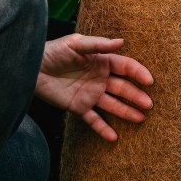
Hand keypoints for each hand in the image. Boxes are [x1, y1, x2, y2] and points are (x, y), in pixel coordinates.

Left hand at [34, 35, 153, 141]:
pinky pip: (93, 120)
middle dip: (136, 96)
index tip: (149, 81)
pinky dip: (103, 129)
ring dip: (127, 112)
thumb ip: (98, 44)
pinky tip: (114, 138)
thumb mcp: (75, 44)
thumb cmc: (53, 51)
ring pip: (113, 105)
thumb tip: (121, 42)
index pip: (125, 68)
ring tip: (141, 118)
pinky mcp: (78, 107)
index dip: (138, 73)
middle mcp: (99, 79)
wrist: (31, 67)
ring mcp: (90, 94)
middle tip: (149, 104)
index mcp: (102, 62)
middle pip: (123, 88)